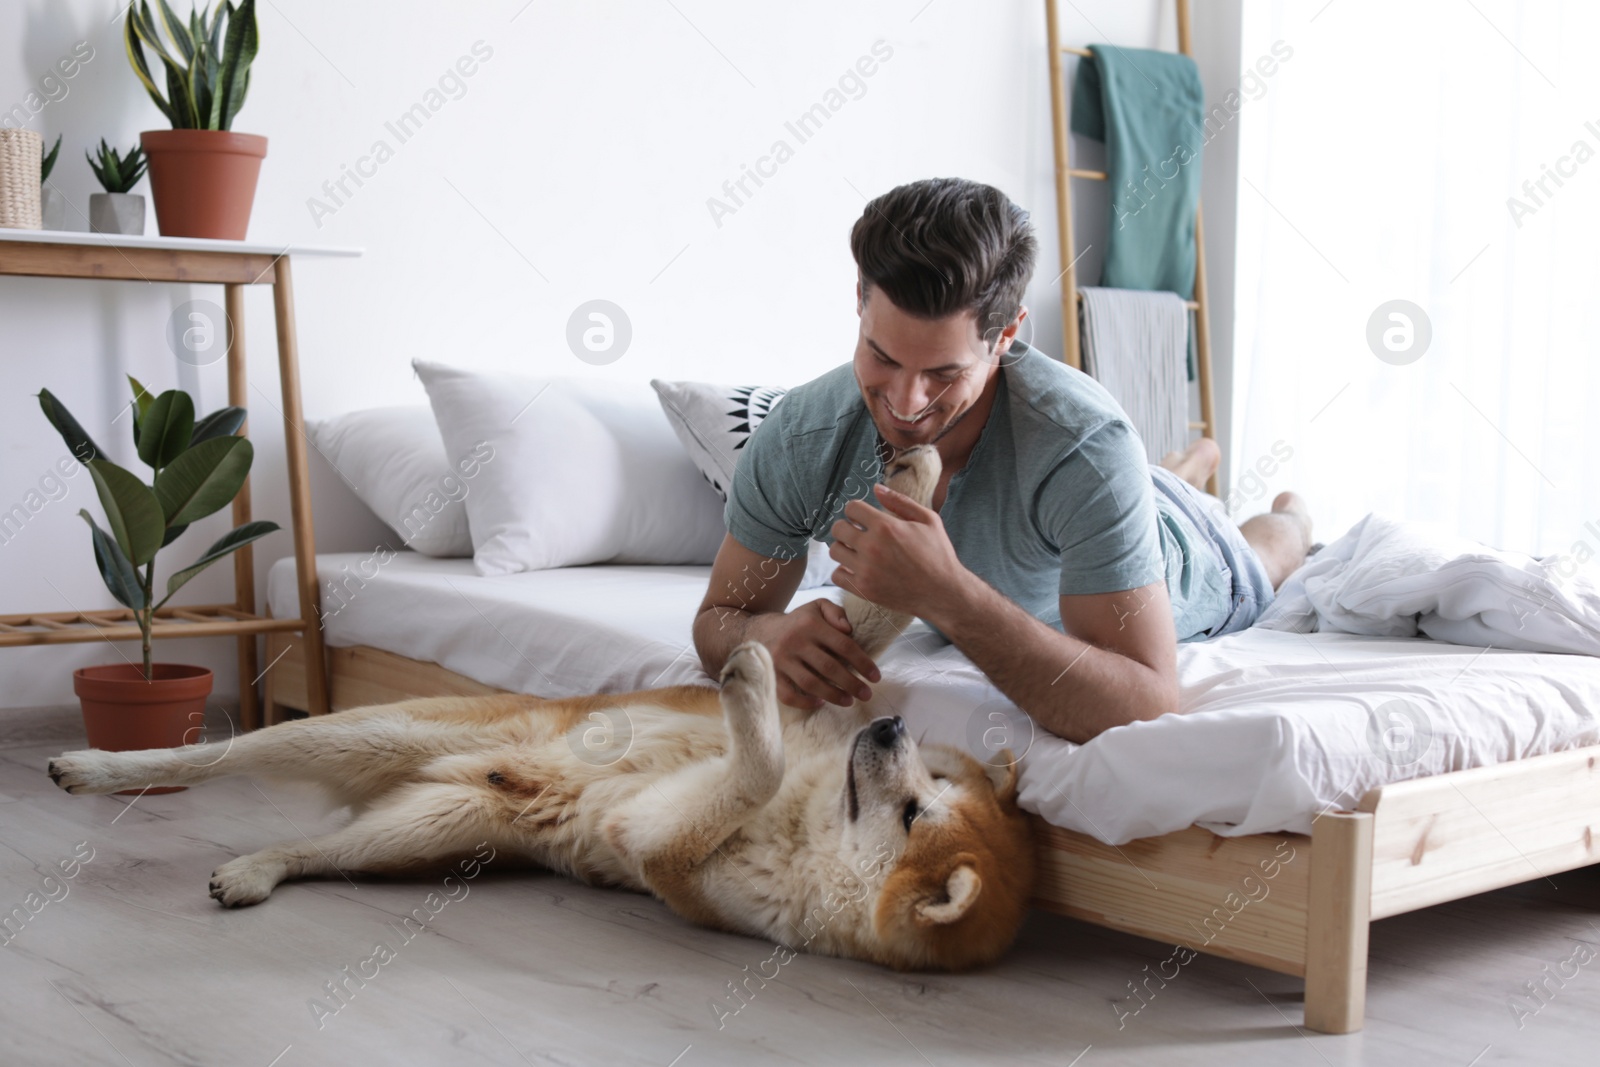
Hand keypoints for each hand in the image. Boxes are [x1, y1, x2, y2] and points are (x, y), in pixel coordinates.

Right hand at [745, 600, 880, 710]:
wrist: (761, 631)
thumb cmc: (798, 622)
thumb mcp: (817, 607)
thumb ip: (836, 612)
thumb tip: (849, 629)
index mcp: (811, 624)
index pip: (843, 645)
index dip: (862, 662)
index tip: (875, 677)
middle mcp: (795, 642)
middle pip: (829, 667)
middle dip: (852, 683)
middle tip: (866, 694)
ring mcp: (781, 660)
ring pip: (811, 683)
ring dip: (833, 695)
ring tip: (849, 701)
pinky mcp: (771, 675)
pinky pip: (788, 695)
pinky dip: (805, 702)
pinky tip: (820, 703)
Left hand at [829, 483, 964, 618]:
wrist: (943, 592)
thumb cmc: (938, 554)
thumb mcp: (928, 520)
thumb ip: (900, 501)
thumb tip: (876, 488)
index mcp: (886, 526)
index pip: (852, 508)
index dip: (857, 511)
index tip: (863, 518)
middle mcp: (872, 547)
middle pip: (838, 528)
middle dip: (846, 527)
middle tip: (857, 533)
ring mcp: (866, 570)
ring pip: (835, 551)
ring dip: (844, 548)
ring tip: (857, 551)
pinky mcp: (864, 589)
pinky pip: (837, 575)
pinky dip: (844, 571)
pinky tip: (857, 569)